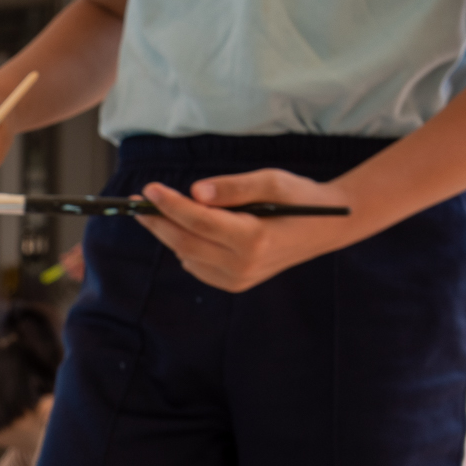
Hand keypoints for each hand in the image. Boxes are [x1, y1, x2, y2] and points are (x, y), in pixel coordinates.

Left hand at [134, 169, 363, 291]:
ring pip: (187, 255)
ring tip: (164, 209)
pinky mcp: (235, 284)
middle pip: (185, 243)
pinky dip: (186, 246)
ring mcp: (238, 279)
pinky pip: (197, 265)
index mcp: (255, 238)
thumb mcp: (271, 180)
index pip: (199, 222)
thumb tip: (195, 192)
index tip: (149, 189)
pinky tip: (191, 228)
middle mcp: (244, 265)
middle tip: (139, 202)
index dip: (171, 205)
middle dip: (158, 222)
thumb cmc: (298, 197)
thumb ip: (232, 188)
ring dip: (171, 232)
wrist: (325, 227)